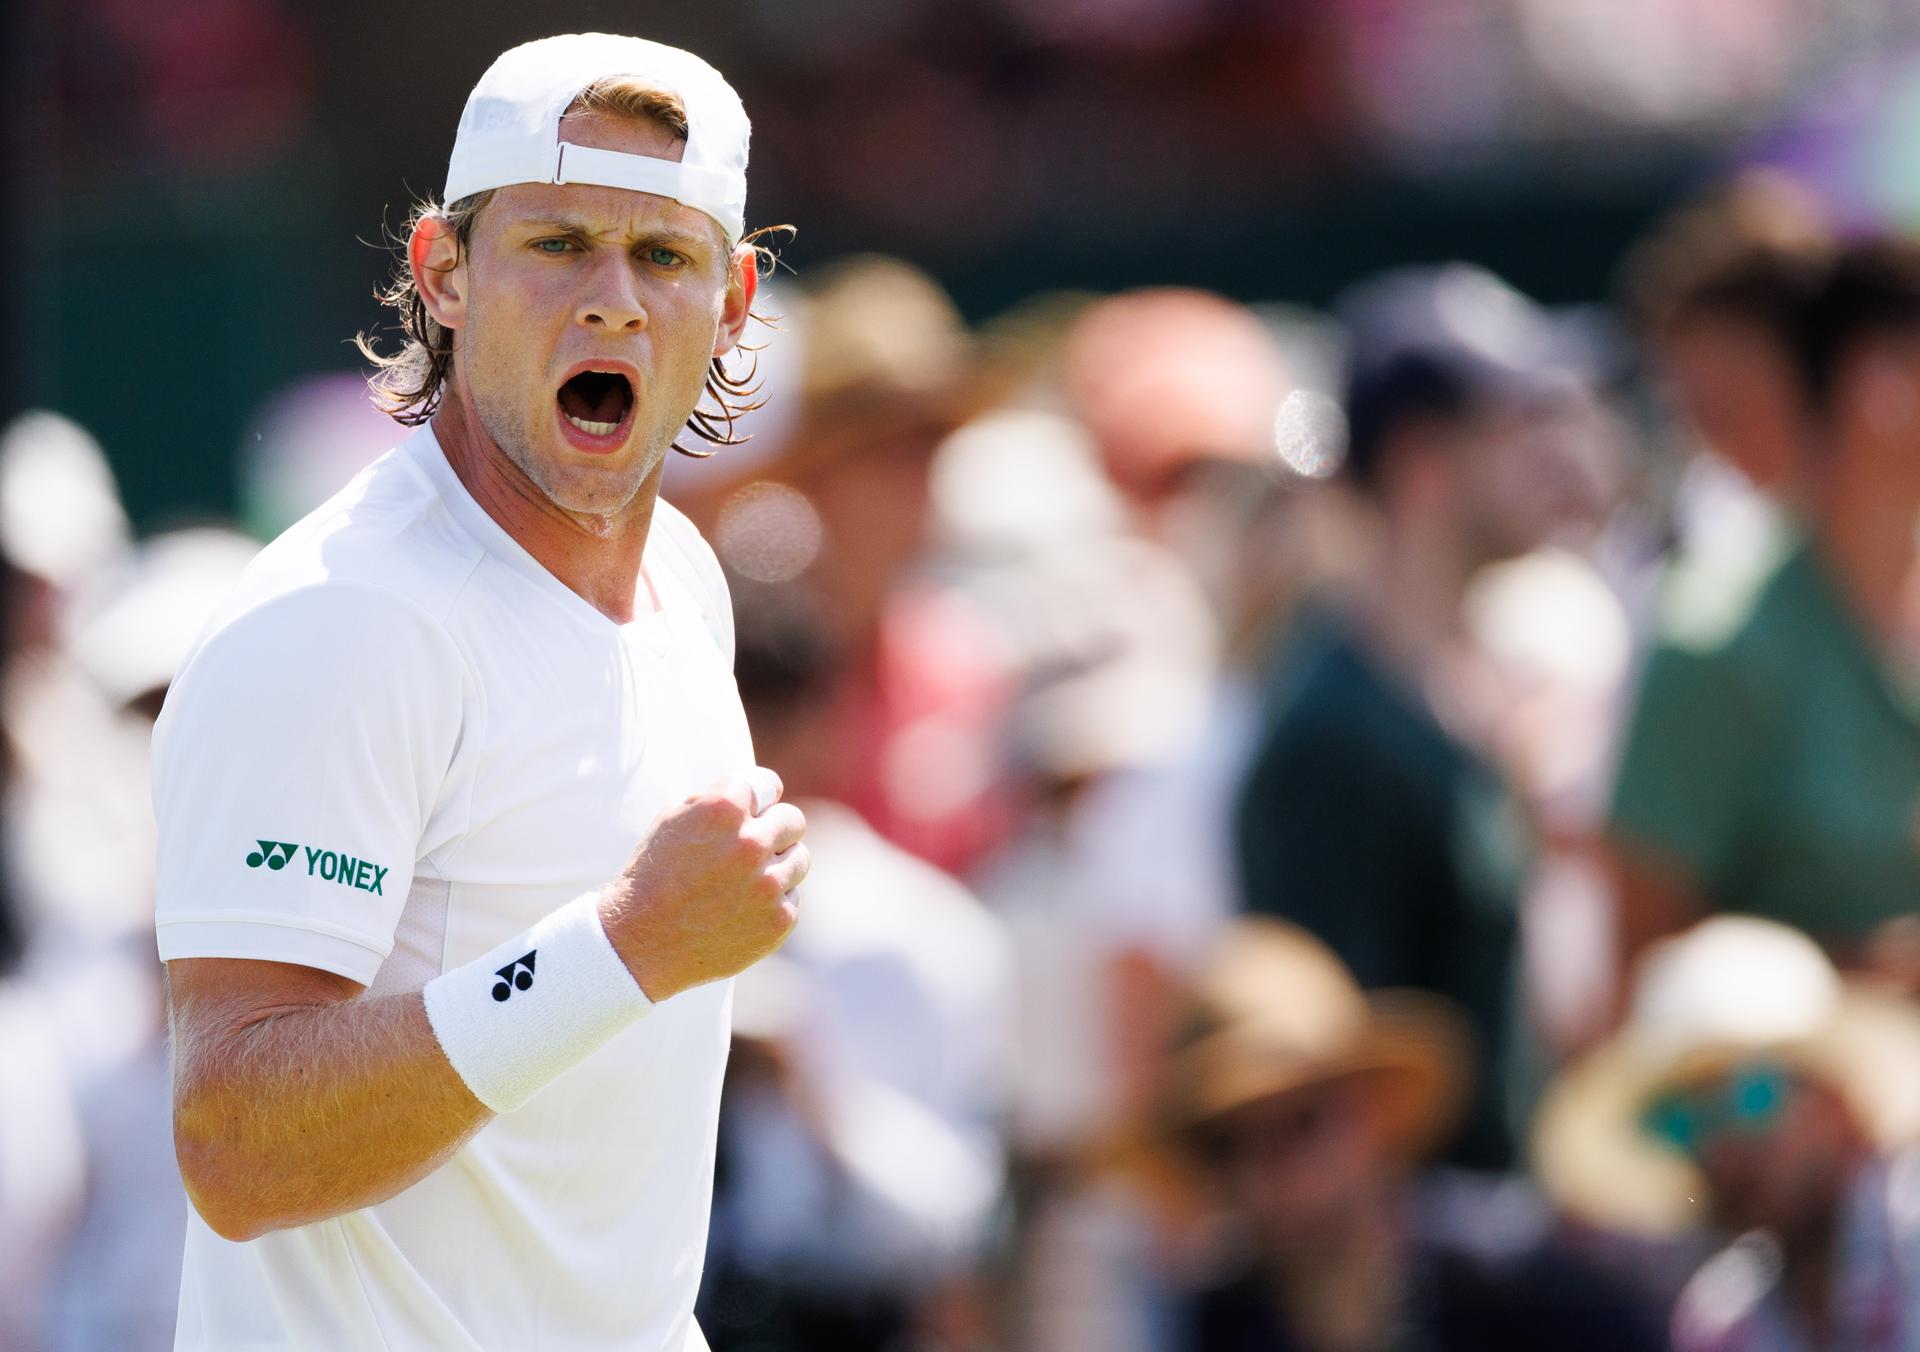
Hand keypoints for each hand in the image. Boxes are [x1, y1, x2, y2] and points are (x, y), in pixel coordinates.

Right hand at [598, 768, 808, 1001]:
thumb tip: (763, 794)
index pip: (768, 783)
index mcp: (722, 809)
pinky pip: (792, 897)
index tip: (754, 808)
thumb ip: (720, 800)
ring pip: (799, 858)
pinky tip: (740, 910)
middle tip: (751, 847)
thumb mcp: (673, 821)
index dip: (758, 796)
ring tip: (743, 881)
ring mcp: (768, 884)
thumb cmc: (654, 876)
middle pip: (792, 819)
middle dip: (774, 828)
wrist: (640, 945)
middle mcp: (750, 843)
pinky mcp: (779, 919)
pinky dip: (772, 902)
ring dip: (777, 865)